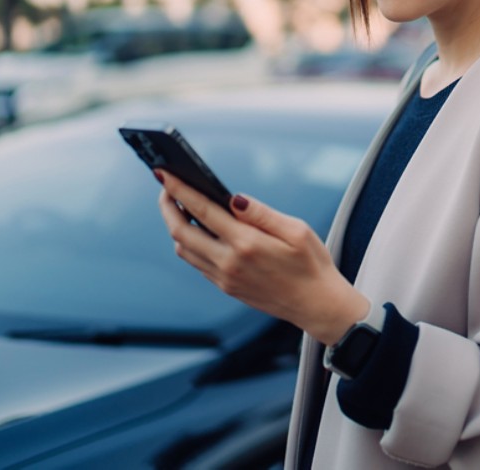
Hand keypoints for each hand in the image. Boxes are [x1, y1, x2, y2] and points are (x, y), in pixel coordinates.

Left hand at [156, 171, 368, 344]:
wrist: (316, 304)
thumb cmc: (311, 263)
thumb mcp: (296, 230)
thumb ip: (261, 213)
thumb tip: (233, 198)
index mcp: (246, 243)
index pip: (202, 210)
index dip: (179, 190)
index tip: (164, 173)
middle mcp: (229, 262)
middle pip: (181, 231)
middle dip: (167, 206)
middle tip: (166, 187)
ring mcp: (224, 278)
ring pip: (184, 249)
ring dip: (176, 226)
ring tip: (181, 206)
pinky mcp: (225, 287)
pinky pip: (196, 262)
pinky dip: (190, 243)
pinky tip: (200, 230)